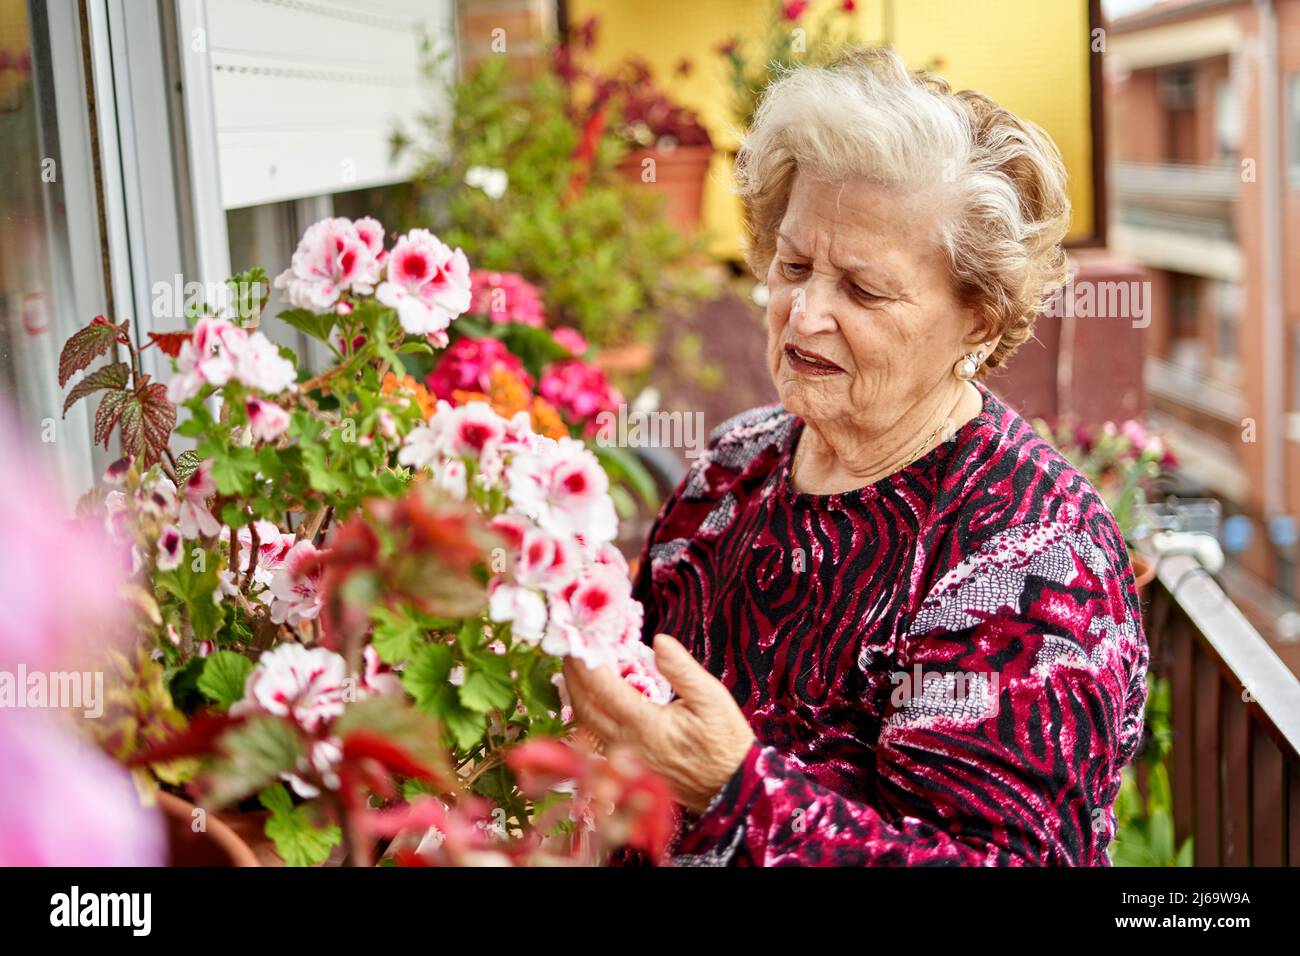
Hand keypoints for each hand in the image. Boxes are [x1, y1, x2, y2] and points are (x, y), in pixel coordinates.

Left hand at [563, 633, 755, 813]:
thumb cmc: (724, 742)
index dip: (586, 663)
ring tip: (575, 670)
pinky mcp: (626, 766)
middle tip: (570, 649)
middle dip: (572, 676)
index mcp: (645, 725)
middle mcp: (627, 744)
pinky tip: (589, 700)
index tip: (579, 640)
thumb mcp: (712, 699)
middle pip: (584, 706)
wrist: (730, 787)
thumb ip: (682, 670)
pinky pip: (595, 737)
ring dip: (575, 695)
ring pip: (585, 724)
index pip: (603, 688)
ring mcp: (624, 758)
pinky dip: (586, 714)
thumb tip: (659, 640)